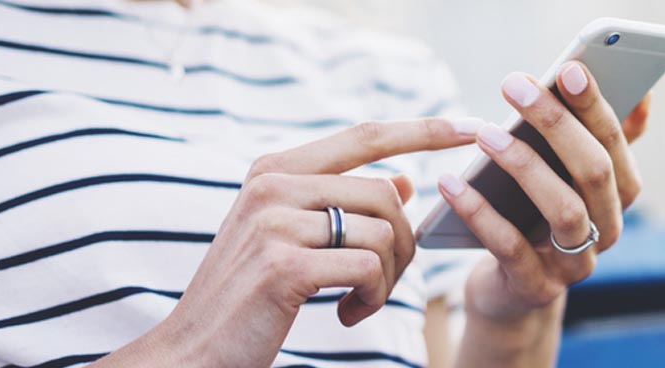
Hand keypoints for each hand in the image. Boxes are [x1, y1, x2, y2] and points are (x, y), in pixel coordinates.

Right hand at [94, 118, 479, 366]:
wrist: (192, 350)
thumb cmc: (249, 295)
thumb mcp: (291, 237)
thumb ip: (341, 203)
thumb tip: (403, 180)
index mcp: (274, 170)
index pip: (365, 136)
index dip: (423, 130)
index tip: (472, 128)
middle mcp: (272, 186)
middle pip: (384, 194)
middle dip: (403, 242)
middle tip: (385, 281)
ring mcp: (275, 223)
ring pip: (381, 232)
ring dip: (386, 278)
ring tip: (359, 302)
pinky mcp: (285, 265)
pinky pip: (367, 268)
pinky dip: (371, 299)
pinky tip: (347, 316)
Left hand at [438, 61, 649, 321]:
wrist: (511, 290)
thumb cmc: (537, 215)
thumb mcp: (570, 177)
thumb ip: (599, 136)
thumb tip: (643, 92)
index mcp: (620, 193)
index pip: (615, 142)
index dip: (593, 105)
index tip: (567, 68)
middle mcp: (607, 228)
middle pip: (594, 172)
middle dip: (556, 124)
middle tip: (514, 85)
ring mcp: (576, 264)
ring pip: (564, 210)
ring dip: (524, 166)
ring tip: (486, 134)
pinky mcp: (537, 288)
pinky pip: (511, 248)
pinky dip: (480, 212)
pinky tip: (450, 182)